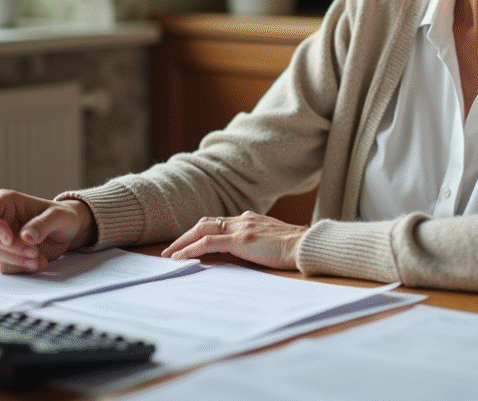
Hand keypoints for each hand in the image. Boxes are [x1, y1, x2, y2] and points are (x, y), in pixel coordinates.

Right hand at [0, 189, 95, 273]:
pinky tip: (38, 262)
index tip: (9, 238)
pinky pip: (3, 266)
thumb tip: (26, 237)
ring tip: (38, 258)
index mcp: (5, 202)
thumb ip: (43, 224)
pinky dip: (20, 268)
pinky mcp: (4, 255)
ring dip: (14, 260)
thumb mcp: (59, 216)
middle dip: (8, 249)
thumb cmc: (61, 216)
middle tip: (34, 251)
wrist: (68, 231)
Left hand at [161, 211, 306, 270]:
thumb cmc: (295, 248)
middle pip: (205, 223)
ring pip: (202, 230)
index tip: (187, 243)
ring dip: (183, 242)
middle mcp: (243, 219)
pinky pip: (208, 243)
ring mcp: (241, 228)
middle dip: (185, 236)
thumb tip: (245, 255)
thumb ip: (257, 243)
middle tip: (170, 250)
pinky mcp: (241, 240)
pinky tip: (181, 258)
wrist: (307, 246)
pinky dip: (191, 250)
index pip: (218, 223)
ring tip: (169, 255)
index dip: (200, 232)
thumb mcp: (272, 242)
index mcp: (250, 219)